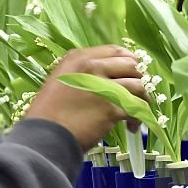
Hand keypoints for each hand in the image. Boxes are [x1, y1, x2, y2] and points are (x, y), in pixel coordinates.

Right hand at [26, 45, 146, 149]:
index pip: (116, 51)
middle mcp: (92, 66)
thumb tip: (108, 77)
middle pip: (131, 65)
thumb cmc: (48, 113)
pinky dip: (138, 117)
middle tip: (137, 93)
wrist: (45, 136)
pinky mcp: (112, 108)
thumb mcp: (61, 81)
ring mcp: (104, 86)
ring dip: (142, 99)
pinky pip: (137, 107)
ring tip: (135, 113)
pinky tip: (131, 127)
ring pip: (138, 86)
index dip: (129, 62)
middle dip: (139, 79)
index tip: (131, 74)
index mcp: (79, 57)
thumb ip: (83, 74)